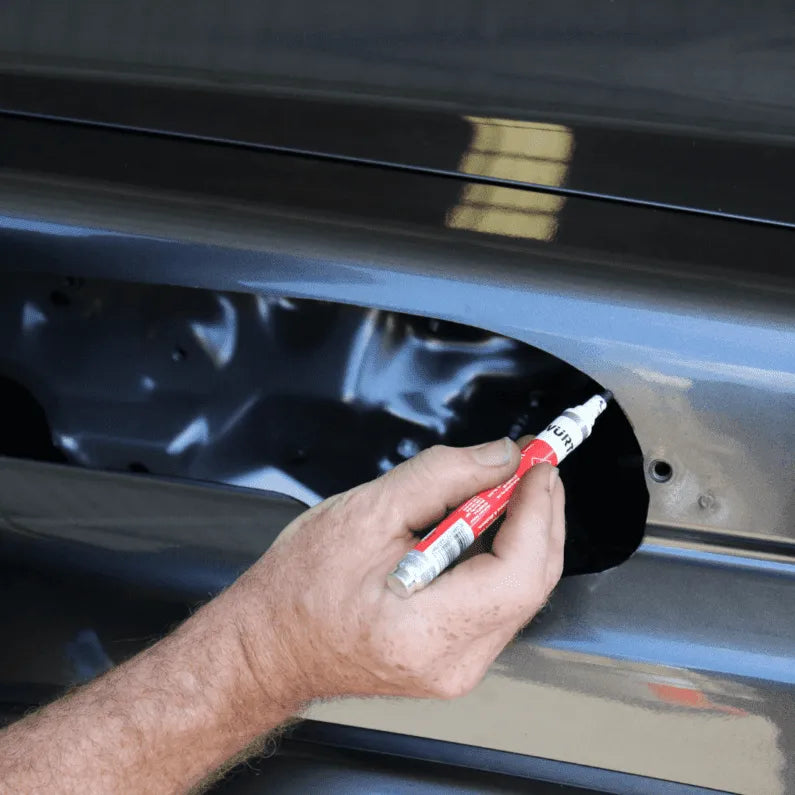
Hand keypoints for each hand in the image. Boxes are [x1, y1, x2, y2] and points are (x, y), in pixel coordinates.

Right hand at [227, 437, 565, 709]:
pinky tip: (488, 522)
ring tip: (508, 484)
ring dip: (524, 532)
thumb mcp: (366, 511)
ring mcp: (459, 669)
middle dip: (541, 515)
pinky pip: (498, 603)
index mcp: (425, 631)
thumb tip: (499, 458)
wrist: (269, 645)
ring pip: (521, 593)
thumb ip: (441, 477)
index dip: (538, 511)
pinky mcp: (455, 660)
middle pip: (533, 583)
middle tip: (532, 465)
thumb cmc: (299, 586)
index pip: (519, 572)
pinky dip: (502, 556)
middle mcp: (454, 664)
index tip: (538, 463)